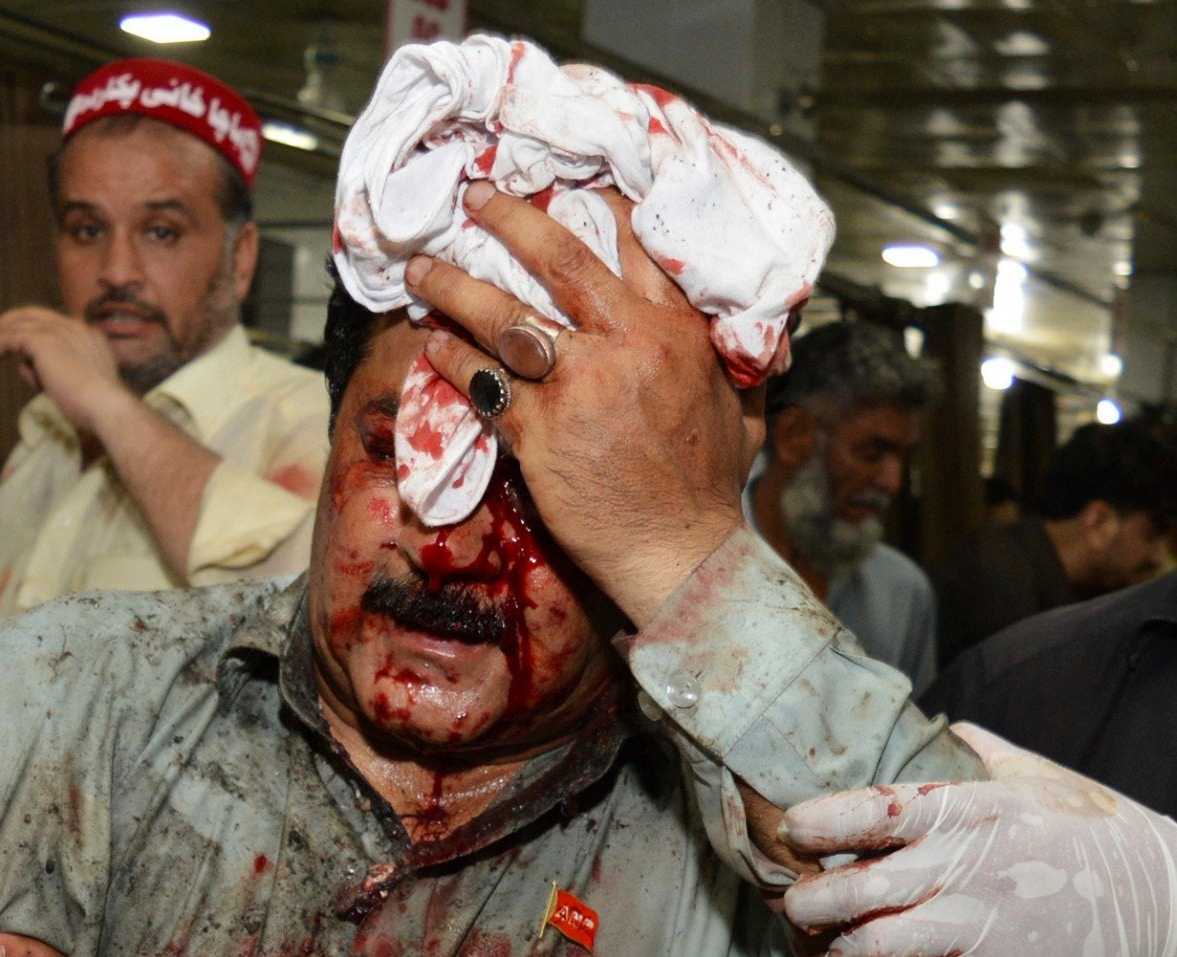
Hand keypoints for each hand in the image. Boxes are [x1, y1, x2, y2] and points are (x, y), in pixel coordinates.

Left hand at [0, 306, 135, 443]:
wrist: (106, 406)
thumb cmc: (96, 407)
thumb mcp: (74, 385)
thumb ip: (49, 372)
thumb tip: (23, 366)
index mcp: (86, 335)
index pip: (52, 324)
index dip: (30, 331)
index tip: (14, 344)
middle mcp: (73, 326)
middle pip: (31, 315)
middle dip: (5, 323)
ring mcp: (58, 330)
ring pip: (17, 324)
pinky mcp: (42, 340)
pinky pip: (9, 339)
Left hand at [407, 182, 760, 622]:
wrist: (678, 551)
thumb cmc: (709, 486)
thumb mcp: (741, 404)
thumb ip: (736, 356)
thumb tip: (754, 328)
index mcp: (675, 329)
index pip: (633, 243)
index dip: (592, 206)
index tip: (560, 184)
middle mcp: (624, 344)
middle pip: (556, 258)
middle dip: (508, 217)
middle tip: (473, 194)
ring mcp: (577, 386)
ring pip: (503, 315)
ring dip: (454, 286)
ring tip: (422, 269)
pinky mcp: (538, 431)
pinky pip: (482, 381)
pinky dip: (452, 358)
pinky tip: (434, 343)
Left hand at [779, 724, 1176, 956]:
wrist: (1158, 906)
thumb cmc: (1091, 833)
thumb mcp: (1040, 776)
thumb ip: (983, 751)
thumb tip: (948, 725)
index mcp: (969, 810)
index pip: (872, 811)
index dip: (819, 825)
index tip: (793, 833)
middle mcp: (963, 866)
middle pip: (850, 889)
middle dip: (808, 903)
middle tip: (798, 909)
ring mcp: (976, 925)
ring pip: (868, 947)